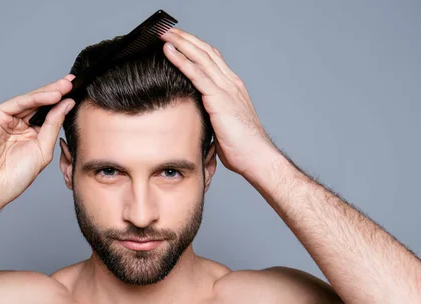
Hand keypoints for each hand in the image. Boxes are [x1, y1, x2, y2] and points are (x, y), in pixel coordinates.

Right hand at [0, 74, 75, 221]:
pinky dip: (36, 98)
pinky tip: (52, 95)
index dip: (62, 104)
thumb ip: (53, 126)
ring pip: (30, 100)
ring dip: (49, 92)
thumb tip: (66, 105)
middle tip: (73, 82)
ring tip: (66, 86)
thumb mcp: (42, 149)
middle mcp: (17, 124)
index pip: (48, 114)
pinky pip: (18, 103)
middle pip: (39, 104)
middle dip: (57, 92)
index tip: (77, 94)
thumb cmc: (13, 176)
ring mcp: (5, 119)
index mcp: (29, 134)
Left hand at [161, 28, 280, 175]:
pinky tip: (168, 51)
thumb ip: (211, 115)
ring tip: (163, 33)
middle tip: (166, 29)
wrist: (256, 157)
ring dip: (180, 42)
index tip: (178, 40)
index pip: (212, 59)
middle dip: (185, 38)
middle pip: (205, 52)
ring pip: (200, 57)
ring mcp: (226, 88)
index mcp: (232, 88)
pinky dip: (181, 60)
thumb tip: (196, 116)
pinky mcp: (219, 98)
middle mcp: (231, 83)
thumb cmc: (241, 147)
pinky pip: (196, 73)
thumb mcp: (222, 125)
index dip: (195, 47)